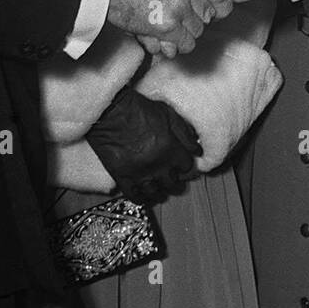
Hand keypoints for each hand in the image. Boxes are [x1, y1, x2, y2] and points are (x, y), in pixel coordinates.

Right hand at [85, 85, 201, 203]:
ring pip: (154, 192)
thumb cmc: (140, 109)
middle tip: (174, 182)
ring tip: (161, 191)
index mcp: (171, 150)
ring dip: (159, 192)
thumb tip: (197, 149)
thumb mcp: (169, 114)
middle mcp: (157, 165)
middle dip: (175, 182)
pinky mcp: (122, 176)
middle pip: (172, 183)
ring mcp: (139, 173)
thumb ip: (185, 132)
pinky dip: (140, 198)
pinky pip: (134, 195)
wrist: (112, 112)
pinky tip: (143, 196)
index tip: (183, 165)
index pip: (186, 166)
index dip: (185, 165)